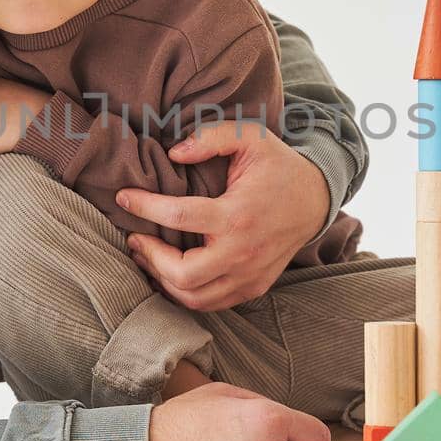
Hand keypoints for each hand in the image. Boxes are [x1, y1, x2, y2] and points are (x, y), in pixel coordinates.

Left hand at [118, 122, 328, 311]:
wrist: (316, 199)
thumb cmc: (277, 166)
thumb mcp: (250, 136)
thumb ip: (210, 137)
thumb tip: (173, 153)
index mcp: (238, 214)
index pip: (179, 217)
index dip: (144, 207)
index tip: (124, 198)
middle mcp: (243, 252)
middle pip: (183, 275)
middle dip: (151, 257)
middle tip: (135, 238)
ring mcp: (250, 276)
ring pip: (194, 297)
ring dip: (163, 279)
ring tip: (147, 256)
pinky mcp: (253, 287)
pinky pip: (211, 303)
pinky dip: (185, 292)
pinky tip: (169, 273)